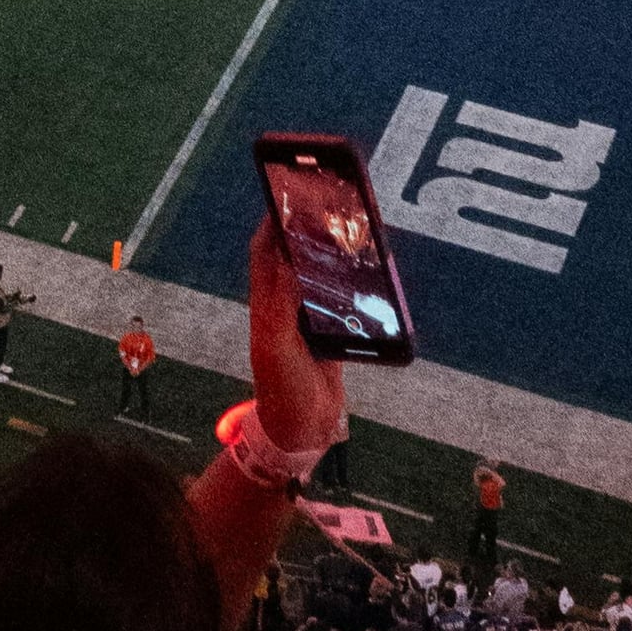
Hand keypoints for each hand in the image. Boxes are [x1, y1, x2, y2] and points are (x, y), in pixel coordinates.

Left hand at [243, 217, 351, 472]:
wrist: (300, 432)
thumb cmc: (283, 389)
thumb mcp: (277, 346)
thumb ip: (282, 305)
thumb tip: (287, 260)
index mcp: (267, 306)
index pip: (265, 253)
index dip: (272, 225)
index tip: (287, 198)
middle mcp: (284, 309)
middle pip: (293, 261)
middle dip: (305, 236)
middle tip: (328, 212)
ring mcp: (307, 324)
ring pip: (316, 281)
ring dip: (328, 261)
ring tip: (349, 239)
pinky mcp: (328, 340)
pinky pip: (338, 306)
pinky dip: (348, 291)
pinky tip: (366, 281)